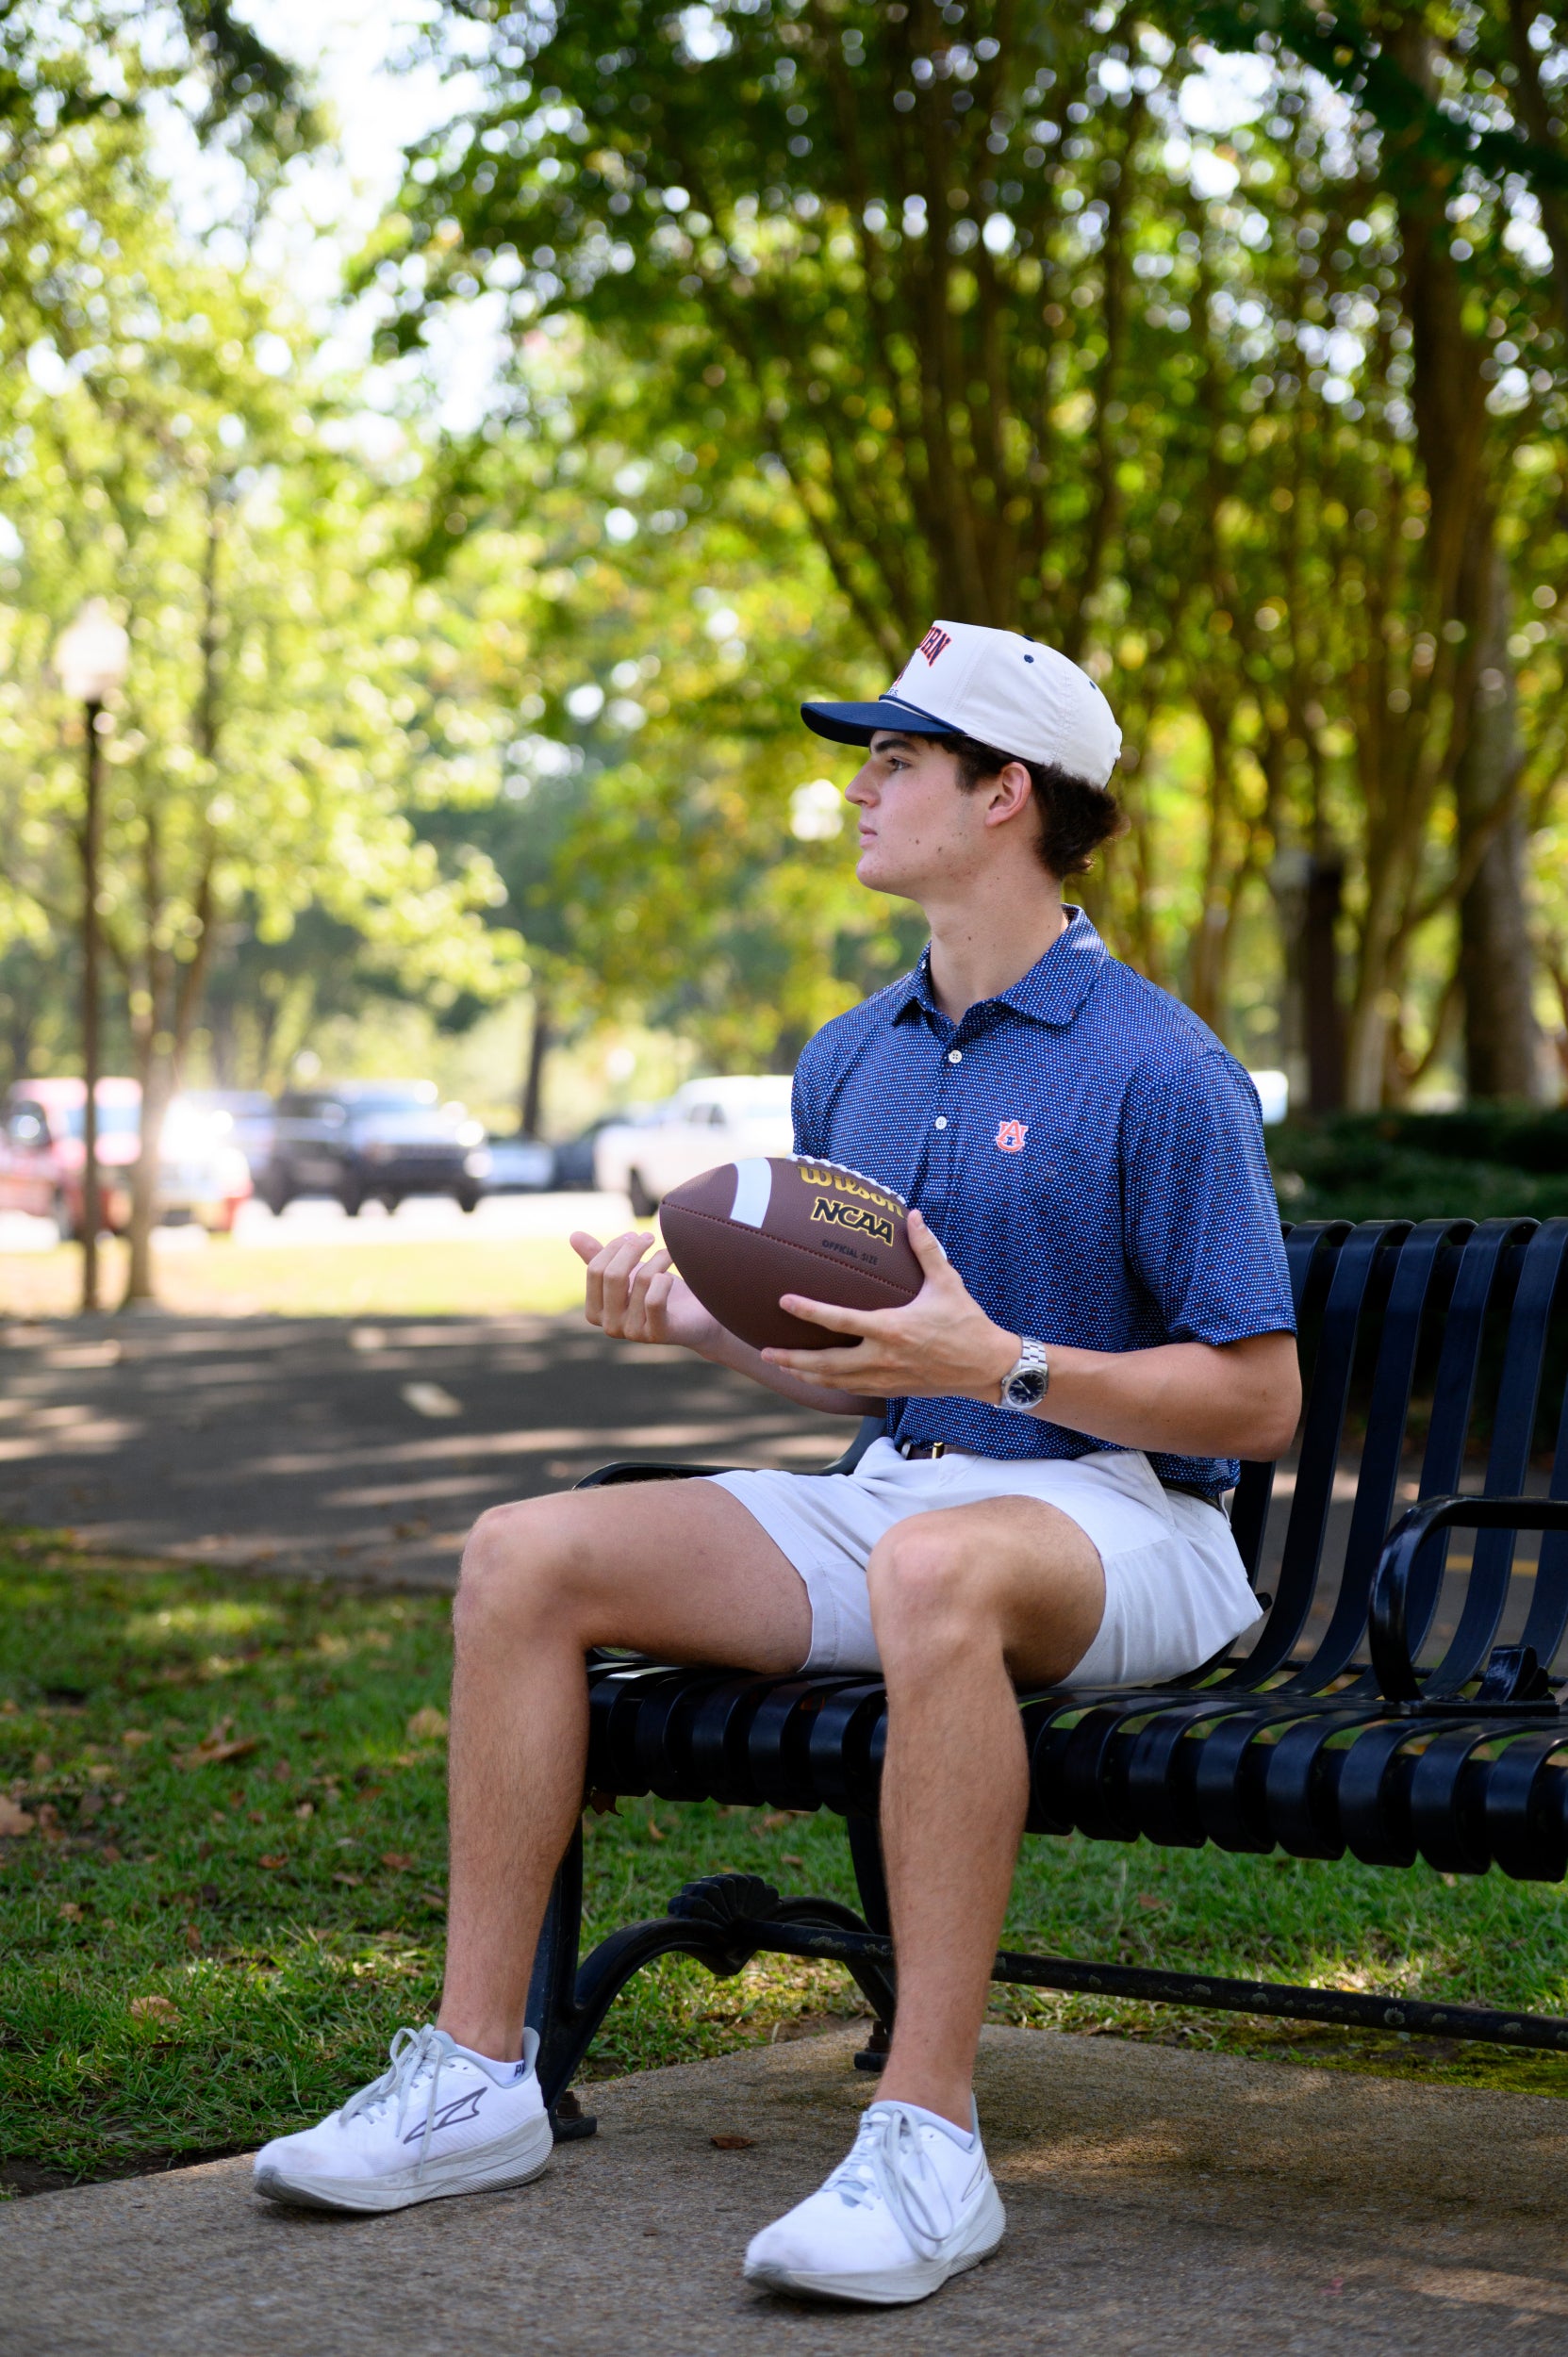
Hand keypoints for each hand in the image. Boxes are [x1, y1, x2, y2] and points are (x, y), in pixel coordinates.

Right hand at [571, 1228, 722, 1353]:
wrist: (695, 1317)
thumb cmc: (658, 1291)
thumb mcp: (627, 1272)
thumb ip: (598, 1257)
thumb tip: (574, 1235)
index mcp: (595, 1312)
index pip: (595, 1270)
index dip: (615, 1247)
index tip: (633, 1236)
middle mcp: (610, 1326)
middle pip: (613, 1275)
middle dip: (633, 1249)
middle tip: (650, 1238)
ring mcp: (633, 1333)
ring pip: (641, 1281)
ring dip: (658, 1260)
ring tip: (668, 1254)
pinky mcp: (658, 1334)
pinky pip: (655, 1300)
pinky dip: (664, 1281)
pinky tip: (671, 1276)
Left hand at [763, 1209, 1019, 1400]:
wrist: (987, 1368)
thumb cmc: (968, 1323)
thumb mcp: (948, 1282)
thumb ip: (926, 1249)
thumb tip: (913, 1215)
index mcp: (891, 1328)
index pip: (840, 1320)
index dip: (809, 1311)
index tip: (784, 1302)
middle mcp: (883, 1358)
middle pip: (826, 1363)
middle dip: (792, 1359)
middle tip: (766, 1351)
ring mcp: (885, 1378)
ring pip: (835, 1382)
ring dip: (805, 1375)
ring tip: (782, 1367)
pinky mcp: (892, 1391)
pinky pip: (852, 1389)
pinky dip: (830, 1385)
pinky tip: (817, 1378)